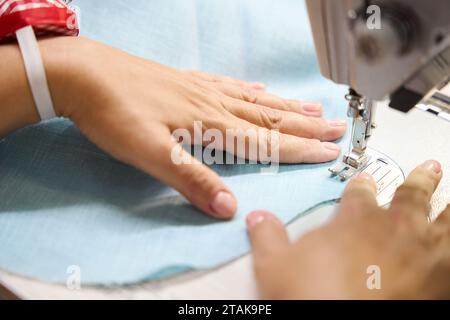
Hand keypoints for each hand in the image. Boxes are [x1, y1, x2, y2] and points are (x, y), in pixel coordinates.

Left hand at [34, 36, 345, 218]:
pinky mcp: (187, 82)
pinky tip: (259, 89)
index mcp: (211, 125)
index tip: (330, 152)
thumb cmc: (115, 115)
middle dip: (307, 125)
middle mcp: (214, 105)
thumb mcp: (150, 154)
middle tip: (337, 127)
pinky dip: (251, 90)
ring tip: (312, 107)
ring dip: (286, 107)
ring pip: (255, 100)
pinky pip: (229, 85)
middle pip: (271, 117)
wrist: (84, 75)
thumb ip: (191, 179)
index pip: (266, 141)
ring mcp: (201, 90)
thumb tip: (229, 207)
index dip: (300, 149)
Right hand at [247, 160, 449, 298]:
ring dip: (448, 205)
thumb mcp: (275, 264)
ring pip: (445, 219)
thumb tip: (258, 218)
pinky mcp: (440, 282)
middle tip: (428, 169)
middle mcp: (393, 228)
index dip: (362, 186)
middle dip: (419, 180)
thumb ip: (268, 236)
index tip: (364, 182)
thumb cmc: (313, 297)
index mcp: (355, 220)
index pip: (360, 193)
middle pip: (411, 195)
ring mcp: (422, 253)